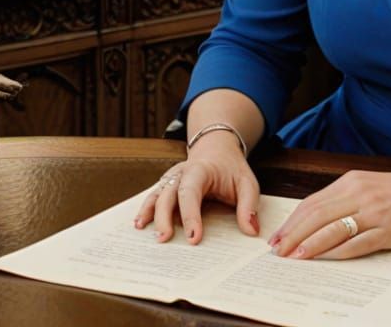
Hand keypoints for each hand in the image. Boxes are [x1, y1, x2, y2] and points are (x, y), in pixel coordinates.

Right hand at [133, 134, 260, 244]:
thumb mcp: (247, 183)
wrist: (218, 150)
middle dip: (164, 217)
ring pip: (156, 195)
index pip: (191, 193)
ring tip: (141, 229)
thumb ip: (248, 206)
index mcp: (200, 171)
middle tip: (164, 239)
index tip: (193, 238)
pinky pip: (153, 197)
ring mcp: (171, 179)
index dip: (191, 215)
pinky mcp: (166, 187)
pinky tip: (139, 224)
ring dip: (148, 212)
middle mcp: (181, 173)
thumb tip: (251, 231)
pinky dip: (145, 210)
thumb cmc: (232, 170)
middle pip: (168, 195)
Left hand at [269, 165, 390, 259]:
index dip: (291, 222)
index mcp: (352, 181)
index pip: (312, 202)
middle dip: (293, 235)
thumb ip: (345, 198)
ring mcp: (374, 212)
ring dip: (310, 245)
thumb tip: (314, 219)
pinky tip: (326, 260)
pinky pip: (358, 243)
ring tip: (293, 258)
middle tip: (276, 252)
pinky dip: (339, 252)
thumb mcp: (370, 186)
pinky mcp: (389, 229)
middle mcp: (360, 194)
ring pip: (333, 229)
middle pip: (317, 216)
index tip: (276, 237)